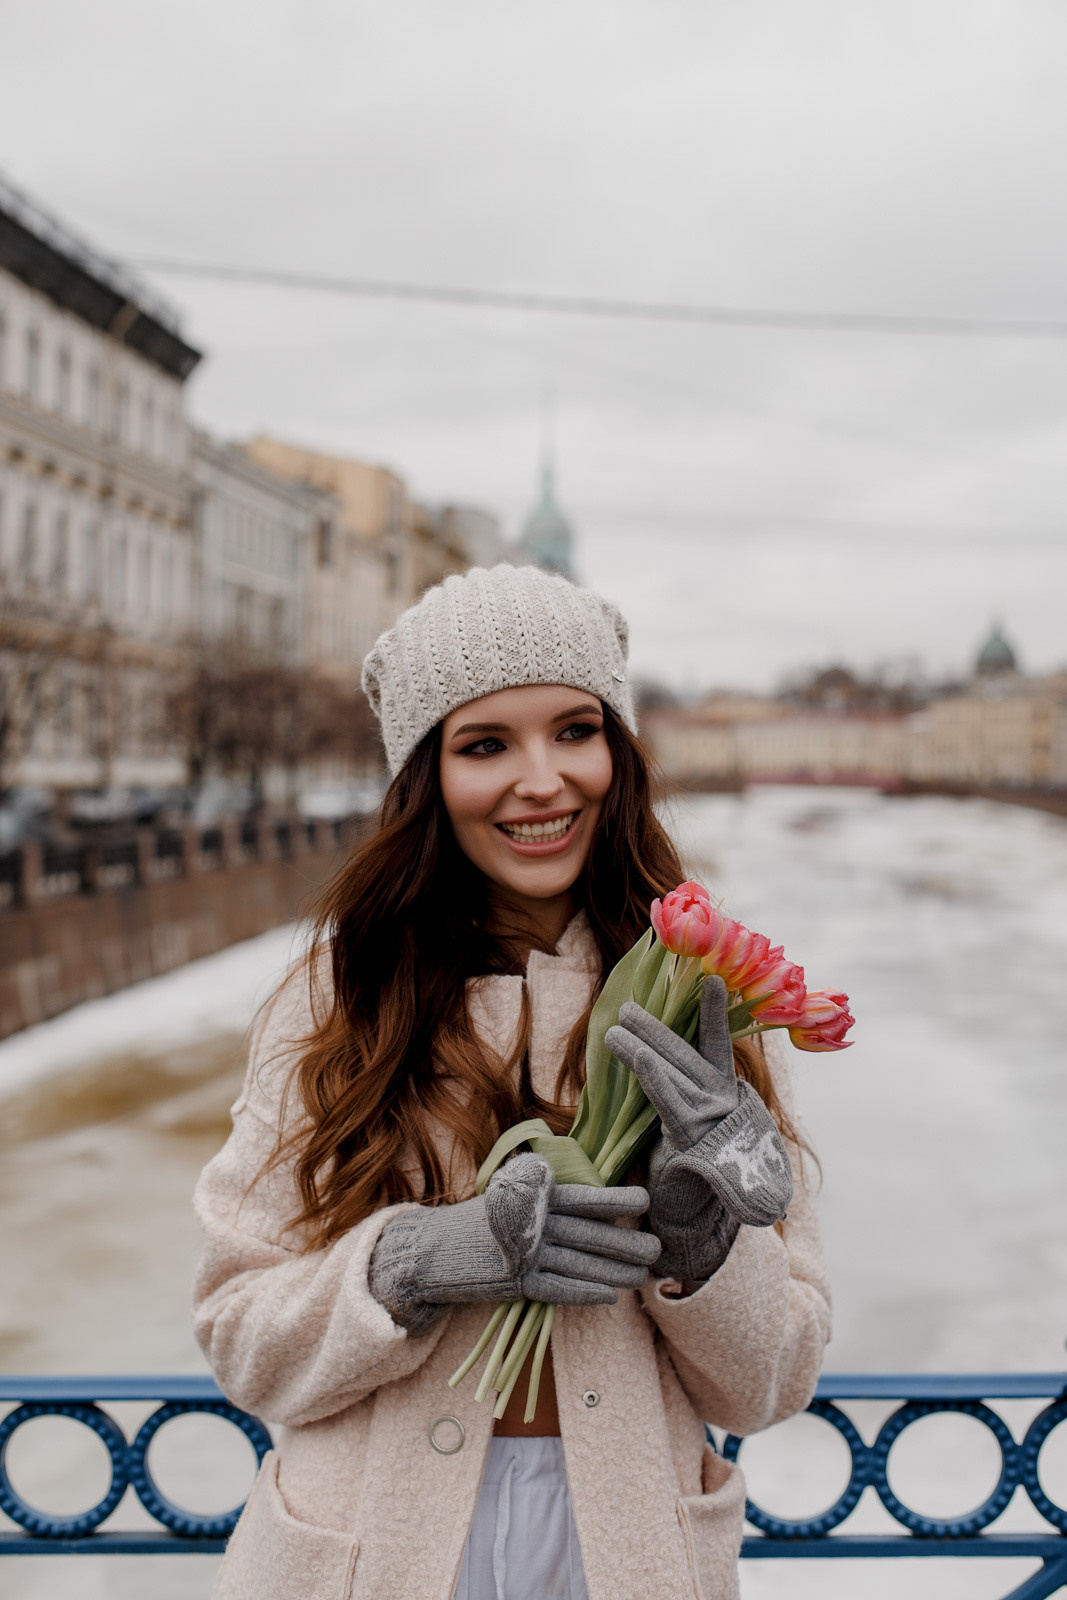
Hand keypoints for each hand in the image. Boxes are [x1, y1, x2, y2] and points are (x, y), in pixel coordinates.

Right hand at [369, 1152, 661, 1333]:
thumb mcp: (508, 1197)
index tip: (644, 1200)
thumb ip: (543, 1195)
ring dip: (614, 1271)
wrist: (432, 1250)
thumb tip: (587, 1197)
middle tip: (656, 1249)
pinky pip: (558, 1289)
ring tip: (641, 1276)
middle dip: (625, 1242)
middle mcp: (532, 1223)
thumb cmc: (479, 1223)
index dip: (613, 1199)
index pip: (581, 1197)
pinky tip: (609, 1297)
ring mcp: (524, 1254)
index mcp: (533, 1197)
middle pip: (588, 1233)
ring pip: (579, 1263)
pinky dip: (584, 1293)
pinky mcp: (515, 1284)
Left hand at [605, 976, 792, 1281]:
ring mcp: (710, 1117)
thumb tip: (655, 1055)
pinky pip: (664, 1093)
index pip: (718, 1045)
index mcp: (725, 1093)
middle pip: (686, 1052)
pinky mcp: (691, 1135)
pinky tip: (626, 1049)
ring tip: (615, 1025)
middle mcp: (722, 1100)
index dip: (714, 1013)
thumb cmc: (688, 1172)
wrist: (696, 1224)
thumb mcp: (687, 1128)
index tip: (711, 980)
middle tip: (629, 1005)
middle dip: (657, 1026)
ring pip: (671, 1067)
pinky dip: (646, 1069)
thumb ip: (681, 1093)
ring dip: (641, 1042)